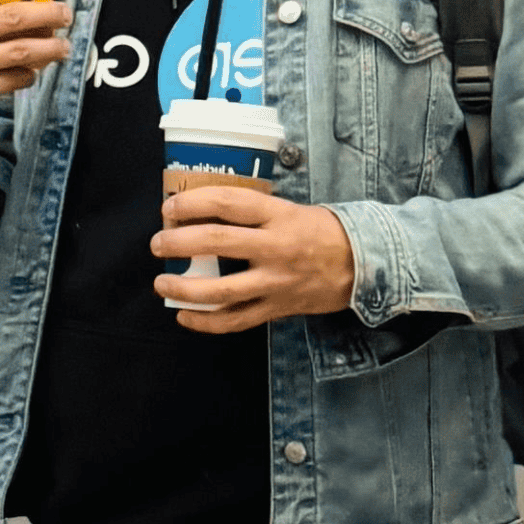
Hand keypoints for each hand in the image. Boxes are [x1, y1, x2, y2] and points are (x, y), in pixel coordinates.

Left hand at [150, 188, 355, 333]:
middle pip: (216, 242)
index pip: (227, 202)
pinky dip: (206, 321)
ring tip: (162, 283)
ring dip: (184, 287)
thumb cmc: (323, 232)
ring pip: (221, 289)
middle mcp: (275, 247)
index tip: (170, 208)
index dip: (193, 203)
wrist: (365, 265)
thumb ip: (255, 212)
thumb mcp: (291, 210)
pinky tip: (185, 316)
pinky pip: (236, 319)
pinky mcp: (278, 308)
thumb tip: (206, 210)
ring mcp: (276, 281)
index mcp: (278, 215)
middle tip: (158, 244)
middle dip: (178, 243)